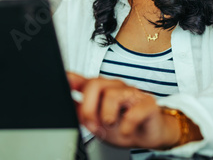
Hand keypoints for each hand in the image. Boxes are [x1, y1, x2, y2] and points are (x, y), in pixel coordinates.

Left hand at [66, 72, 180, 148]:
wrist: (147, 134)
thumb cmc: (122, 125)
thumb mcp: (97, 122)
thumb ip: (81, 111)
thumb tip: (66, 103)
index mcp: (101, 90)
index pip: (84, 80)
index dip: (72, 78)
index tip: (64, 79)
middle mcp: (115, 87)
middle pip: (95, 84)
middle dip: (89, 108)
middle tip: (93, 125)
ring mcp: (132, 93)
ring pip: (112, 95)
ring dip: (106, 117)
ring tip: (109, 127)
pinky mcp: (147, 103)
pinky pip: (134, 112)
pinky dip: (126, 126)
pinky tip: (126, 131)